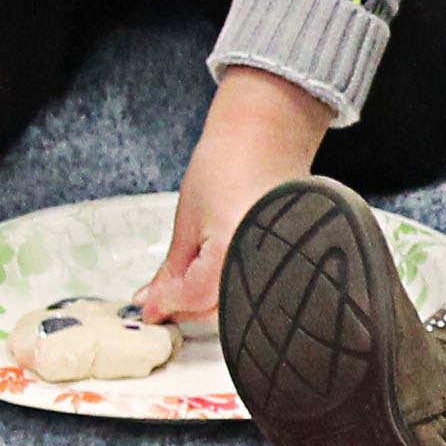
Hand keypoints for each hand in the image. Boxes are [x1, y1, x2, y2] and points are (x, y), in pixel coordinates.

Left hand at [135, 67, 334, 320]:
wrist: (269, 133)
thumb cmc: (224, 164)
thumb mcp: (187, 220)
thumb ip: (171, 271)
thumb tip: (152, 305)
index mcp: (233, 249)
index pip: (196, 298)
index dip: (169, 304)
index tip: (150, 305)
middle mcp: (265, 260)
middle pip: (222, 311)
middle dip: (190, 308)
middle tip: (170, 293)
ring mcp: (285, 261)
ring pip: (244, 306)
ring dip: (214, 303)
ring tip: (195, 280)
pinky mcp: (295, 259)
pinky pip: (263, 289)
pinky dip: (239, 290)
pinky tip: (223, 274)